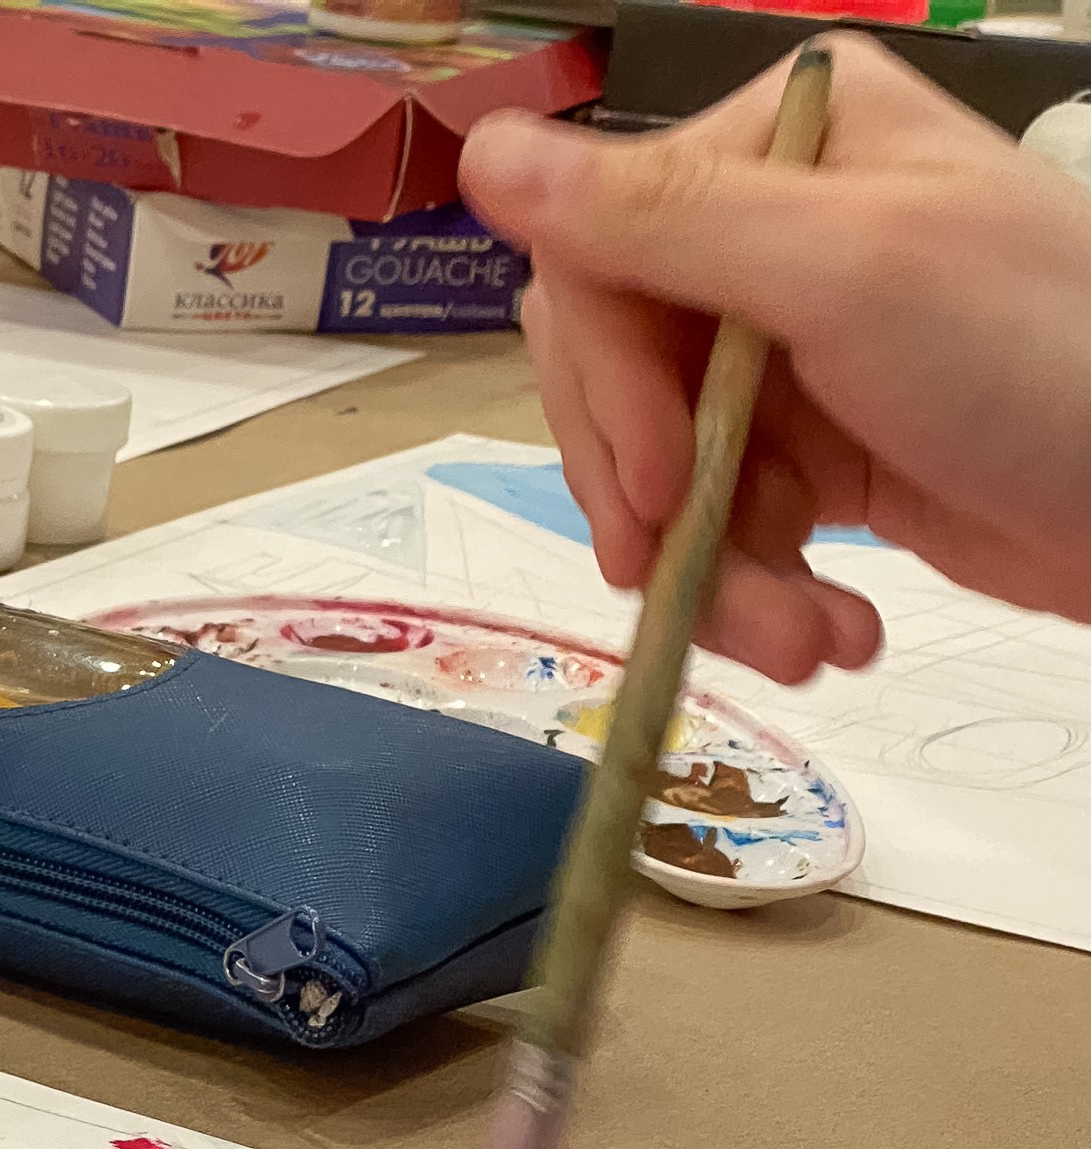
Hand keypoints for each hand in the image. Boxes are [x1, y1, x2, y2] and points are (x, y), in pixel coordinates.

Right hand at [461, 36, 1090, 684]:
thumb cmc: (1044, 368)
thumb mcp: (846, 276)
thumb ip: (658, 220)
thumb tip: (480, 148)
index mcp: (783, 146)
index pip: (596, 257)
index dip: (601, 387)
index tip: (651, 486)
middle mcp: (775, 229)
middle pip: (609, 374)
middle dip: (654, 500)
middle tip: (696, 579)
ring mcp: (792, 345)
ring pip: (655, 472)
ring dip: (712, 575)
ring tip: (802, 637)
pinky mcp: (816, 450)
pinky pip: (715, 526)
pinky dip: (756, 594)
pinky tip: (828, 627)